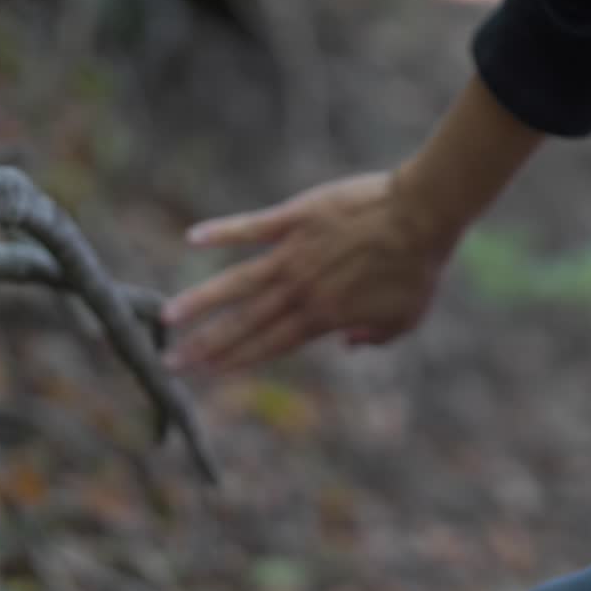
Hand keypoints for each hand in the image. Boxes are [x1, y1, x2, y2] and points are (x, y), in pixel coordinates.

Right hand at [161, 171, 452, 373]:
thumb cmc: (419, 268)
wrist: (422, 215)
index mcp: (323, 317)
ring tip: (168, 316)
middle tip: (171, 361)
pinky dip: (222, 232)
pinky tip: (191, 239)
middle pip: (244, 323)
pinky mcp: (295, 218)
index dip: (235, 361)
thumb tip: (345, 344)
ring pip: (237, 283)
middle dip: (205, 346)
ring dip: (200, 301)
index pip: (269, 345)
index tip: (205, 375)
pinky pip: (251, 228)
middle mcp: (300, 290)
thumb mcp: (405, 319)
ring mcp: (294, 254)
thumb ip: (373, 338)